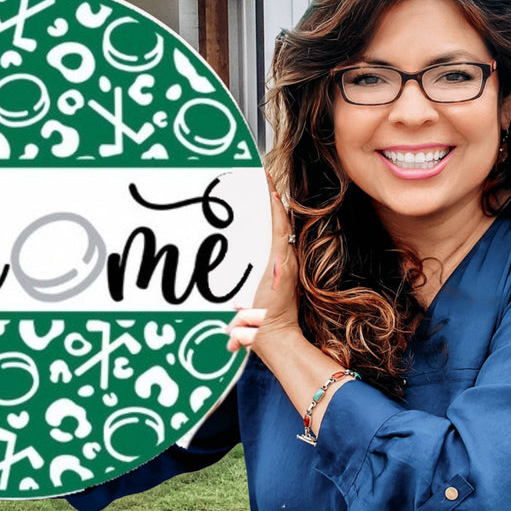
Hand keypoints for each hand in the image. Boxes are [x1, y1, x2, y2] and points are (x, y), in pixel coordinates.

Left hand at [226, 177, 301, 355]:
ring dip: (271, 200)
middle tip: (260, 176)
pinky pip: (279, 230)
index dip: (269, 209)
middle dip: (268, 198)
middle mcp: (282, 258)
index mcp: (276, 263)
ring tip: (264, 179)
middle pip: (275, 222)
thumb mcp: (250, 305)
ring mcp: (283, 258)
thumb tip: (227, 322)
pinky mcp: (281, 260)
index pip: (273, 230)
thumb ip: (242, 305)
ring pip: (277, 222)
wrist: (275, 335)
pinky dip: (277, 212)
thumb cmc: (264, 321)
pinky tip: (272, 195)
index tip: (263, 189)